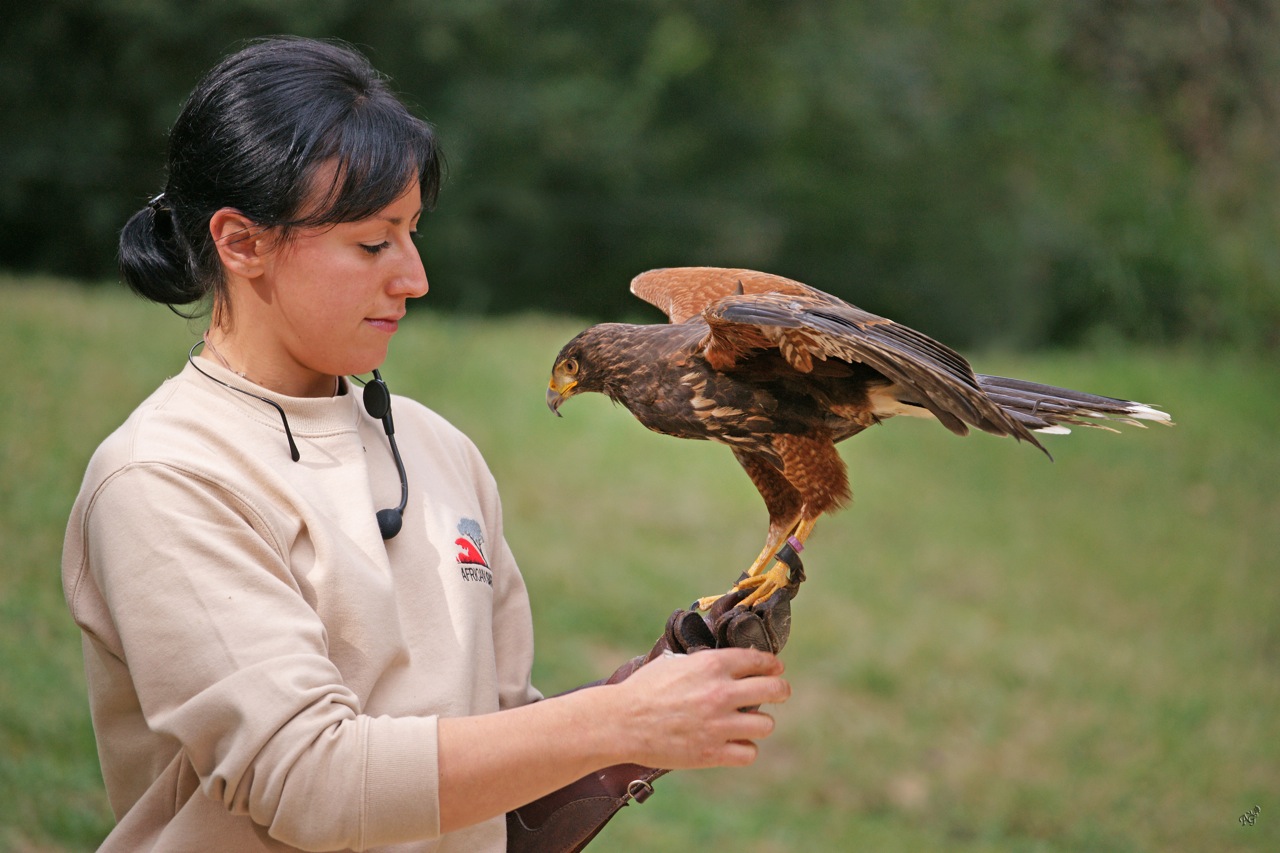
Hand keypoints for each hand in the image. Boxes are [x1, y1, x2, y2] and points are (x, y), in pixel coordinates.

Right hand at [608, 647, 789, 769]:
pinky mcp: (712, 753)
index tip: (776, 669)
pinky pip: (749, 752)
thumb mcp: (673, 662)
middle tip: (779, 692)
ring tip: (749, 722)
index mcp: (711, 665)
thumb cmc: (642, 690)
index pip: (760, 660)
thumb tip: (722, 659)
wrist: (621, 723)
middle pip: (774, 690)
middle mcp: (721, 693)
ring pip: (766, 724)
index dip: (772, 664)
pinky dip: (745, 749)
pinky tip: (735, 744)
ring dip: (760, 722)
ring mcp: (718, 725)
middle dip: (780, 690)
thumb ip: (703, 662)